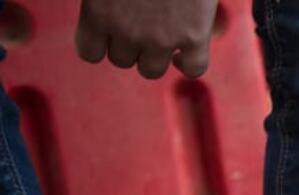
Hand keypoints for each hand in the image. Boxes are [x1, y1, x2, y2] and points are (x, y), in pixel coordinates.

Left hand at [75, 0, 219, 78]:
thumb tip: (103, 5)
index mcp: (98, 11)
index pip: (90, 52)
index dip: (100, 43)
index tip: (109, 31)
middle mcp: (128, 30)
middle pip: (121, 60)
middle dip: (128, 44)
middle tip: (138, 23)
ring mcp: (163, 37)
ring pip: (151, 70)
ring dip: (154, 55)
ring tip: (161, 35)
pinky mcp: (194, 36)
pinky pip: (193, 68)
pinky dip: (188, 63)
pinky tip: (186, 49)